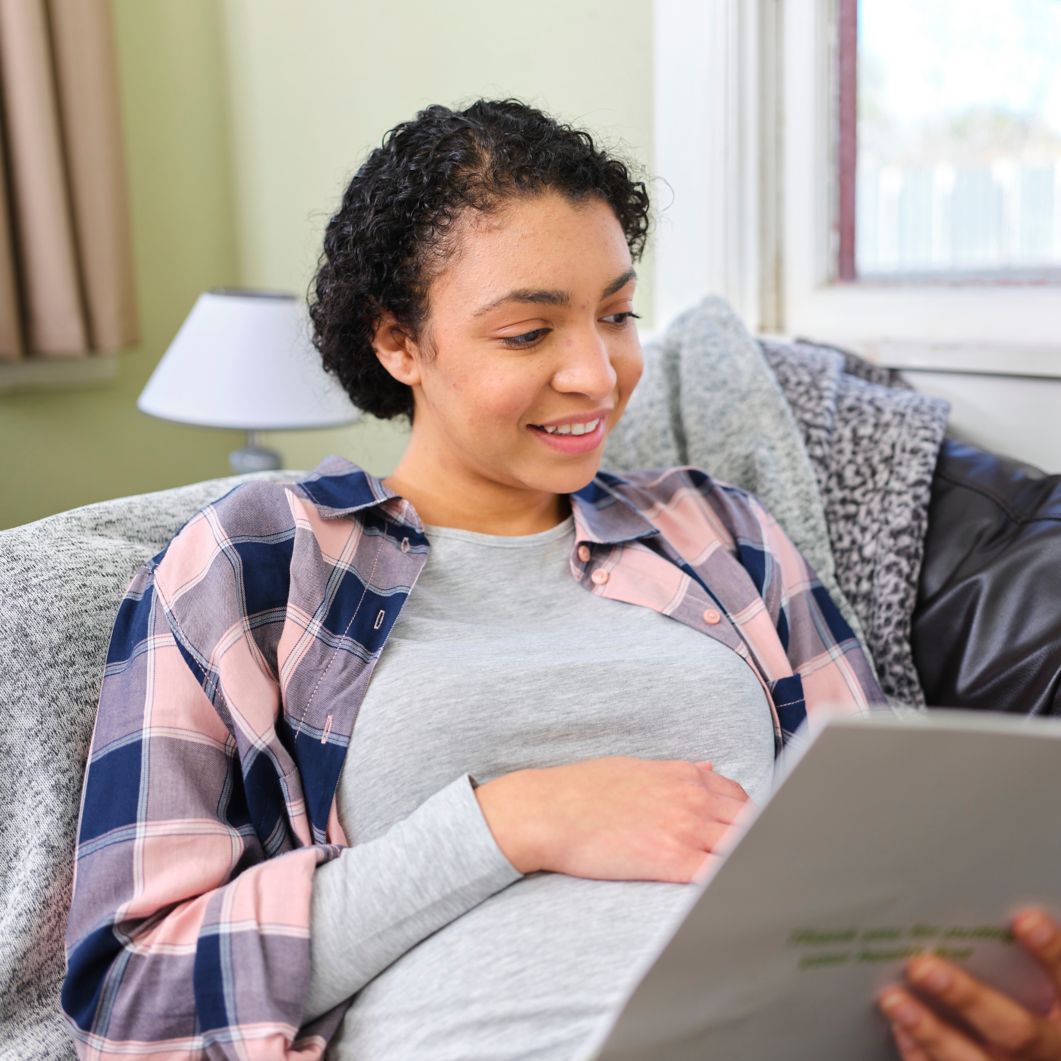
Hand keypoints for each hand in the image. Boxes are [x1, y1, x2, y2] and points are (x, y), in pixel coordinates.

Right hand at [474, 756, 750, 882]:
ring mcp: (687, 828)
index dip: (750, 819)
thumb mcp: (636, 767)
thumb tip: (708, 769)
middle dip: (758, 840)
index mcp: (686, 776)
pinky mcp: (674, 861)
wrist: (550, 811)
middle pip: (752, 822)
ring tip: (753, 881)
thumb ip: (678, 771)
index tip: (749, 835)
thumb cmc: (584, 790)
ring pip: (744, 846)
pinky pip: (721, 873)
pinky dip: (734, 881)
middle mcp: (694, 798)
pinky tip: (736, 894)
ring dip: (751, 861)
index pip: (741, 798)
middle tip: (756, 861)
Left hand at [878, 909, 1060, 1058]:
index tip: (1024, 920)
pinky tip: (902, 1031)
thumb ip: (1034, 956)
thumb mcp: (1049, 986)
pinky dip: (923, 1057)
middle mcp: (1048, 1053)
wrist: (1037, 1054)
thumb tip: (1007, 912)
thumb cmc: (1038, 1010)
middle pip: (1016, 1031)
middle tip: (923, 966)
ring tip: (894, 1000)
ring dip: (931, 1033)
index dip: (1052, 952)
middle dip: (968, 998)